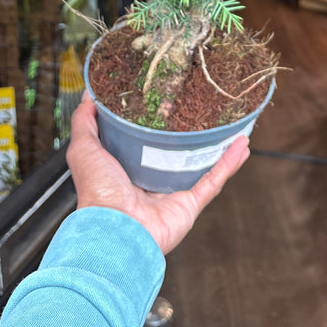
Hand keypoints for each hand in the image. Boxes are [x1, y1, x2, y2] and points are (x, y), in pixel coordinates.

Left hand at [66, 92, 249, 253]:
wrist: (115, 230)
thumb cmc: (97, 193)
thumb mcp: (84, 149)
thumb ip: (84, 122)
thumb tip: (88, 96)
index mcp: (126, 169)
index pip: (144, 142)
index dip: (155, 122)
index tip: (166, 99)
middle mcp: (151, 181)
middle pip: (175, 153)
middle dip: (190, 134)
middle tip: (203, 109)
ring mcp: (172, 193)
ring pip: (200, 165)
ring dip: (217, 147)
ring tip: (231, 124)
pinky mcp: (190, 204)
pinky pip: (214, 180)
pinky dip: (229, 163)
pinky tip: (242, 144)